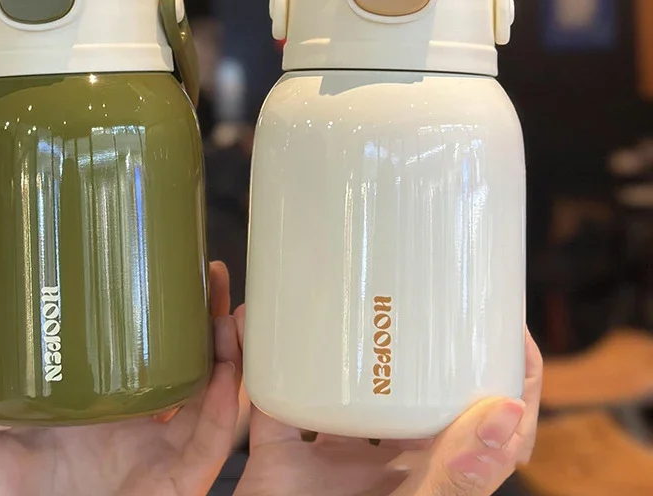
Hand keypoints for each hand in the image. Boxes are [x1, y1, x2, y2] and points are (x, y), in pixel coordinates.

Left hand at [0, 261, 241, 495]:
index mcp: (98, 408)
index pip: (143, 351)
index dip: (163, 311)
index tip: (168, 267)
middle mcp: (136, 425)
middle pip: (188, 363)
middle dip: (207, 318)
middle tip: (211, 272)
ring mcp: (158, 454)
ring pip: (211, 395)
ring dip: (229, 351)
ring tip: (231, 308)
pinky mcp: (174, 486)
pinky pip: (211, 443)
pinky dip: (226, 405)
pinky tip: (228, 368)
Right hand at [234, 306, 541, 495]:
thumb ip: (457, 480)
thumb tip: (505, 412)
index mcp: (427, 475)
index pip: (483, 418)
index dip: (505, 372)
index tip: (506, 324)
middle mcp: (384, 460)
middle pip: (412, 388)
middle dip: (420, 340)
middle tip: (423, 290)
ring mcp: (332, 455)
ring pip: (344, 384)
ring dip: (345, 344)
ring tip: (349, 295)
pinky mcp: (281, 453)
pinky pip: (274, 395)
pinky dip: (264, 358)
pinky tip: (261, 324)